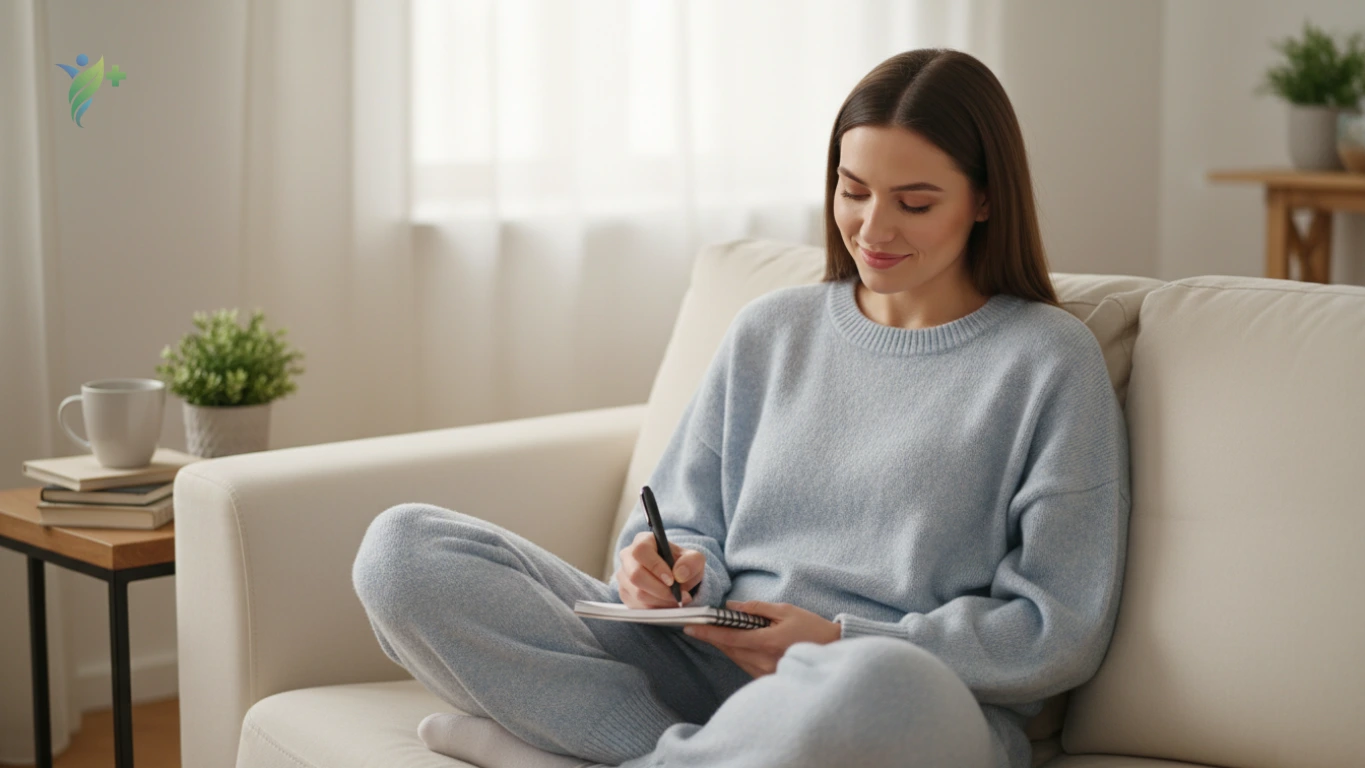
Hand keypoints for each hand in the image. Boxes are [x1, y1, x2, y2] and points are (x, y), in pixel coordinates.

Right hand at [614, 531, 705, 608]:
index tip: (672, 580)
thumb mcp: (694, 559)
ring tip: (677, 600)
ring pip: (637, 593)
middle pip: (635, 575)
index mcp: (643, 541)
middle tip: (678, 596)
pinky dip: (655, 608)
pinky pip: (637, 606)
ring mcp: (623, 576)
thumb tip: (679, 574)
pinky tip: (667, 604)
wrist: (676, 577)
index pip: (641, 551)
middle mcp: (628, 557)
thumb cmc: (682, 564)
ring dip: (660, 601)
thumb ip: (691, 562)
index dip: (655, 566)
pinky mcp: (624, 593)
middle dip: (659, 590)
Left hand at [683, 600, 841, 677]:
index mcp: (766, 642)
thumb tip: (732, 607)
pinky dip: (737, 653)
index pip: (729, 637)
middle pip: (729, 649)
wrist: (834, 651)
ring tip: (714, 631)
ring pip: (735, 657)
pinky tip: (736, 643)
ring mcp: (765, 673)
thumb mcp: (786, 611)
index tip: (690, 627)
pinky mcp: (768, 678)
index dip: (707, 632)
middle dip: (712, 637)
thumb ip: (757, 609)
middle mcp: (763, 661)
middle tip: (697, 625)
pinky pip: (745, 664)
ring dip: (724, 644)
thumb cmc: (813, 628)